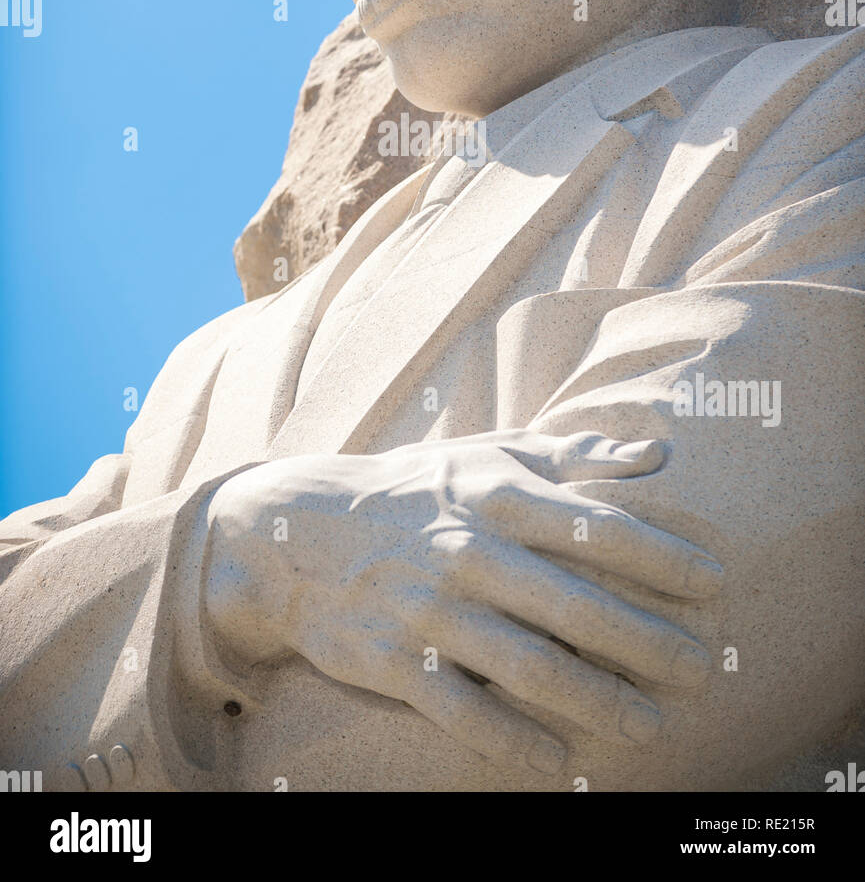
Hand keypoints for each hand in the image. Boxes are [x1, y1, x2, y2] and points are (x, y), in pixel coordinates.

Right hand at [204, 428, 722, 777]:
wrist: (298, 534)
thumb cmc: (413, 490)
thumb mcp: (486, 454)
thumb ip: (571, 454)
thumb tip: (656, 456)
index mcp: (494, 494)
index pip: (594, 525)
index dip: (660, 555)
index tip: (713, 581)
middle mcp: (467, 551)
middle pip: (574, 605)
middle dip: (645, 641)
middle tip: (700, 669)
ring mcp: (429, 609)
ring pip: (527, 665)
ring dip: (596, 699)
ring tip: (649, 725)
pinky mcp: (392, 661)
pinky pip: (463, 711)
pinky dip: (513, 739)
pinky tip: (558, 757)